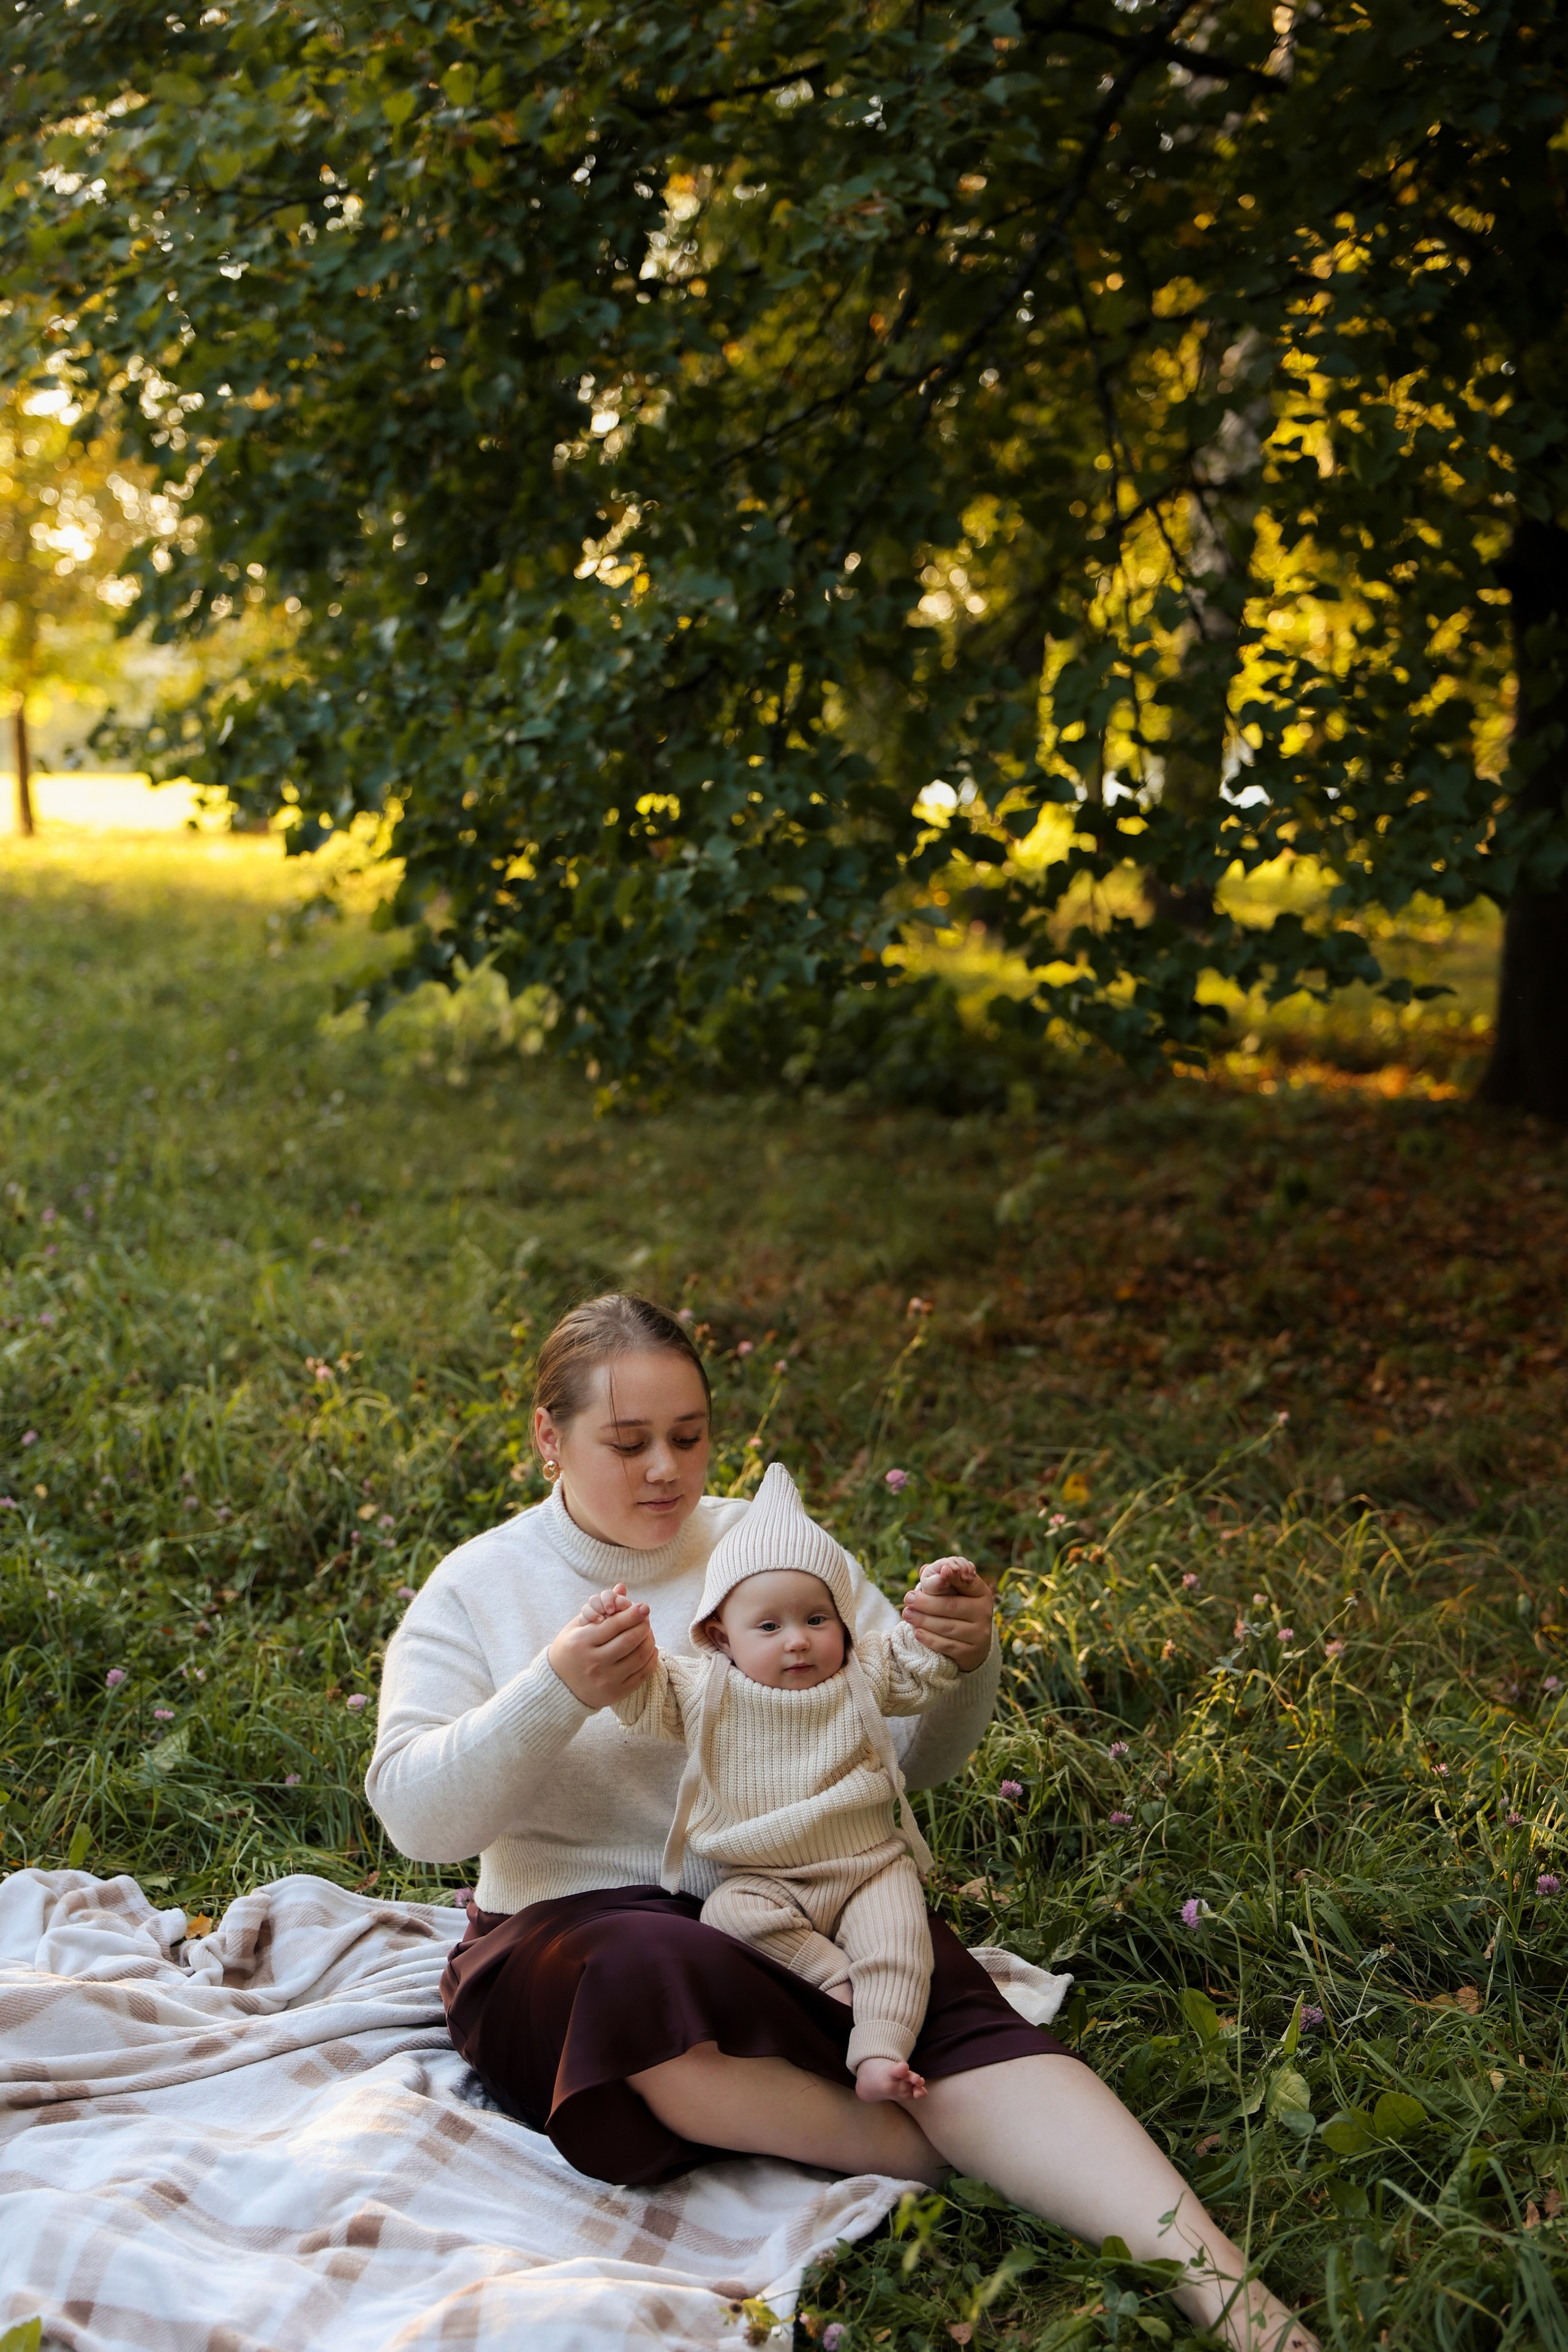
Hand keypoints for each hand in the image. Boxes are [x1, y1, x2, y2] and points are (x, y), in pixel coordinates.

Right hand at [548, 1588, 656, 1707]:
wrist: (559, 1686)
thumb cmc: (569, 1650)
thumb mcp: (576, 1627)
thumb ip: (600, 1607)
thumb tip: (622, 1587)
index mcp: (581, 1643)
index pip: (614, 1625)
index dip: (633, 1614)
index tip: (644, 1606)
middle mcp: (593, 1663)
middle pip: (629, 1640)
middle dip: (643, 1626)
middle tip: (646, 1618)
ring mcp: (605, 1680)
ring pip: (639, 1657)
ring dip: (649, 1641)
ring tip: (648, 1632)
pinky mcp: (616, 1693)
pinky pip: (642, 1675)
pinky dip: (651, 1660)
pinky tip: (650, 1650)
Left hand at [902, 1557, 993, 1671]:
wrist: (973, 1646)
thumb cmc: (959, 1611)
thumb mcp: (957, 1594)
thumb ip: (943, 1580)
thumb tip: (924, 1569)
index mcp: (981, 1593)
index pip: (967, 1583)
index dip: (955, 1576)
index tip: (942, 1570)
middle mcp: (984, 1613)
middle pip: (952, 1606)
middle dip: (926, 1602)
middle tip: (908, 1598)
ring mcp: (979, 1635)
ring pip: (947, 1627)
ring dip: (923, 1620)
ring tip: (907, 1614)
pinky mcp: (970, 1653)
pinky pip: (946, 1645)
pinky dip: (930, 1638)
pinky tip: (917, 1632)